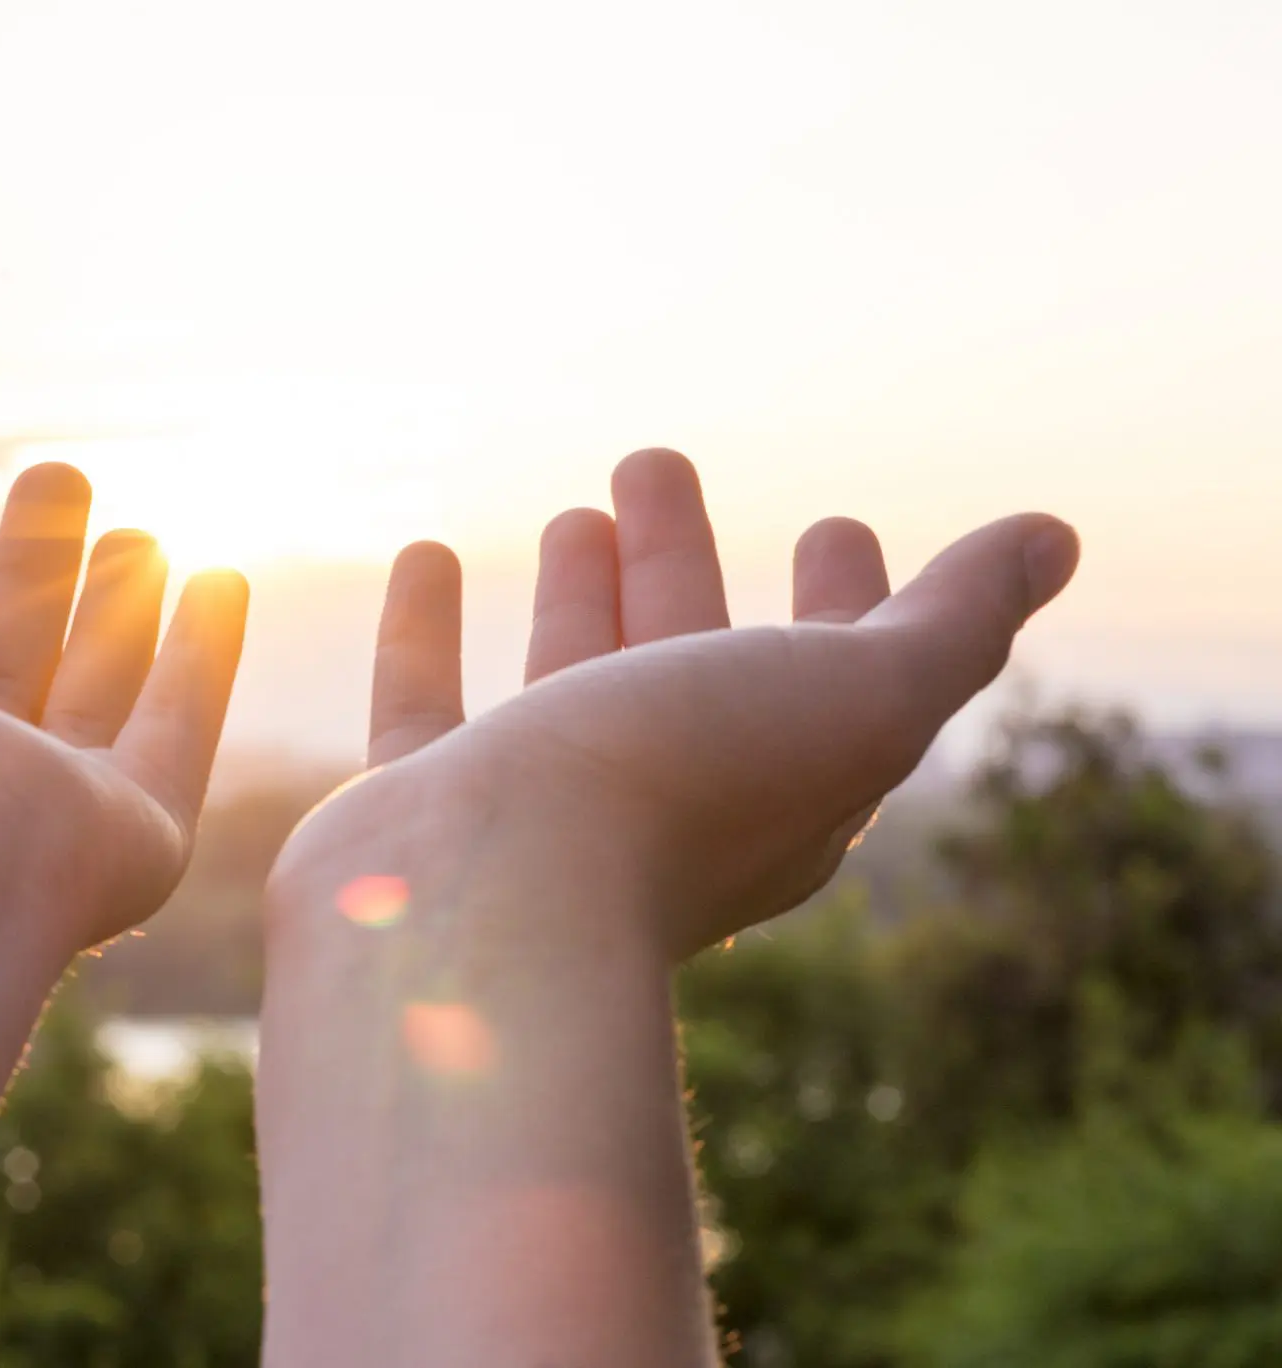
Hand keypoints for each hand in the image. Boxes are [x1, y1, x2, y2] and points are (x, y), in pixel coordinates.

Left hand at [0, 461, 247, 952]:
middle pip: (1, 651)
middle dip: (30, 569)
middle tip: (60, 481)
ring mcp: (42, 808)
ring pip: (94, 684)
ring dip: (117, 603)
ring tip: (140, 527)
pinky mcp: (132, 833)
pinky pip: (180, 730)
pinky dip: (204, 657)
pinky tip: (221, 581)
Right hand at [273, 447, 1079, 959]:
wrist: (483, 912)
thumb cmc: (677, 795)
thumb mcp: (858, 695)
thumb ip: (955, 620)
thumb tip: (1052, 537)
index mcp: (778, 788)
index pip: (831, 684)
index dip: (848, 605)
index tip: (834, 527)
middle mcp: (659, 804)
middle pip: (685, 663)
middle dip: (685, 565)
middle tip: (655, 462)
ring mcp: (537, 813)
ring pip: (567, 681)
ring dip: (581, 591)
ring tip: (578, 510)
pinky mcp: (426, 812)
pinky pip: (425, 700)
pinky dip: (426, 626)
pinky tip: (424, 553)